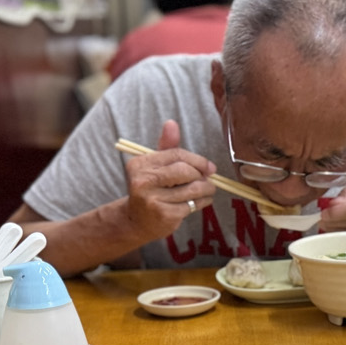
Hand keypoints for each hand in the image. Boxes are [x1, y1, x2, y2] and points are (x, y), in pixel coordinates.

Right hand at [120, 120, 215, 241]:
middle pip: (185, 171)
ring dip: (207, 189)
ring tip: (208, 190)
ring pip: (193, 189)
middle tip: (208, 179)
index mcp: (139, 164)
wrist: (137, 221)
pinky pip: (192, 204)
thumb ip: (166, 146)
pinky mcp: (164, 215)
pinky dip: (203, 202)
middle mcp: (143, 181)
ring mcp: (153, 200)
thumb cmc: (151, 188)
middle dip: (202, 175)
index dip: (198, 160)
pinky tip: (200, 201)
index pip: (176, 155)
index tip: (209, 167)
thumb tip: (171, 123)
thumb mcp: (155, 166)